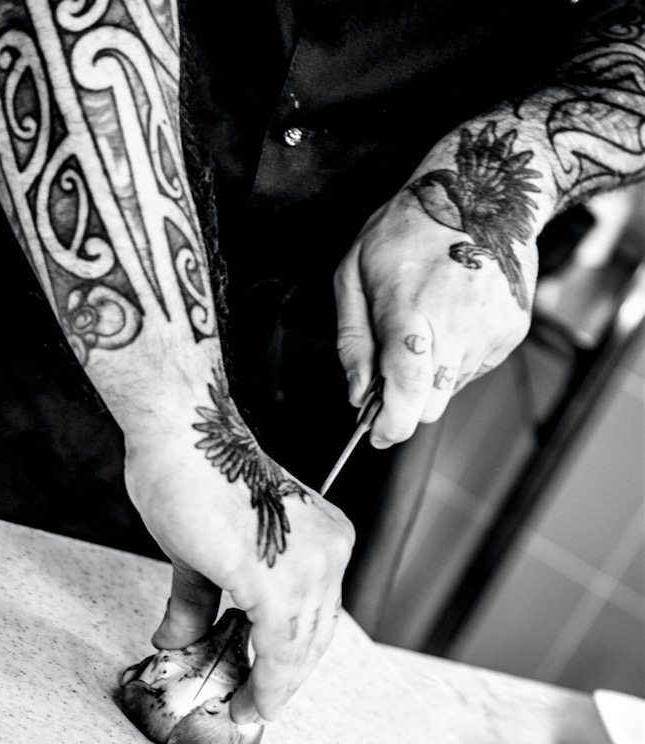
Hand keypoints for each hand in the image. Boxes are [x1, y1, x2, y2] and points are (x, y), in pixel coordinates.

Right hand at [123, 382, 353, 722]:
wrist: (181, 436)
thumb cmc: (193, 472)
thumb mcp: (203, 551)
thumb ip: (200, 602)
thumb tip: (179, 640)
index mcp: (324, 540)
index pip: (315, 616)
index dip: (291, 661)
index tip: (266, 689)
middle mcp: (328, 551)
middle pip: (313, 638)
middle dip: (281, 679)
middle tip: (251, 703)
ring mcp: (310, 565)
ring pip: (299, 649)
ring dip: (270, 686)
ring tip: (243, 705)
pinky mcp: (280, 580)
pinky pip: (279, 649)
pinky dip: (265, 680)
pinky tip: (248, 698)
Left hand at [334, 172, 538, 446]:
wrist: (488, 190)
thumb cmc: (411, 226)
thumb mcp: (354, 271)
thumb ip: (353, 341)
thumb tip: (358, 394)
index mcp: (411, 308)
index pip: (406, 389)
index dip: (389, 423)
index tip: (375, 432)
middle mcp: (457, 324)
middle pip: (430, 406)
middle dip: (407, 404)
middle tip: (391, 374)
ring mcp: (491, 330)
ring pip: (451, 389)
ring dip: (431, 375)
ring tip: (427, 323)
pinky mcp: (512, 332)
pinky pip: (474, 369)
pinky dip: (456, 356)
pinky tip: (452, 316)